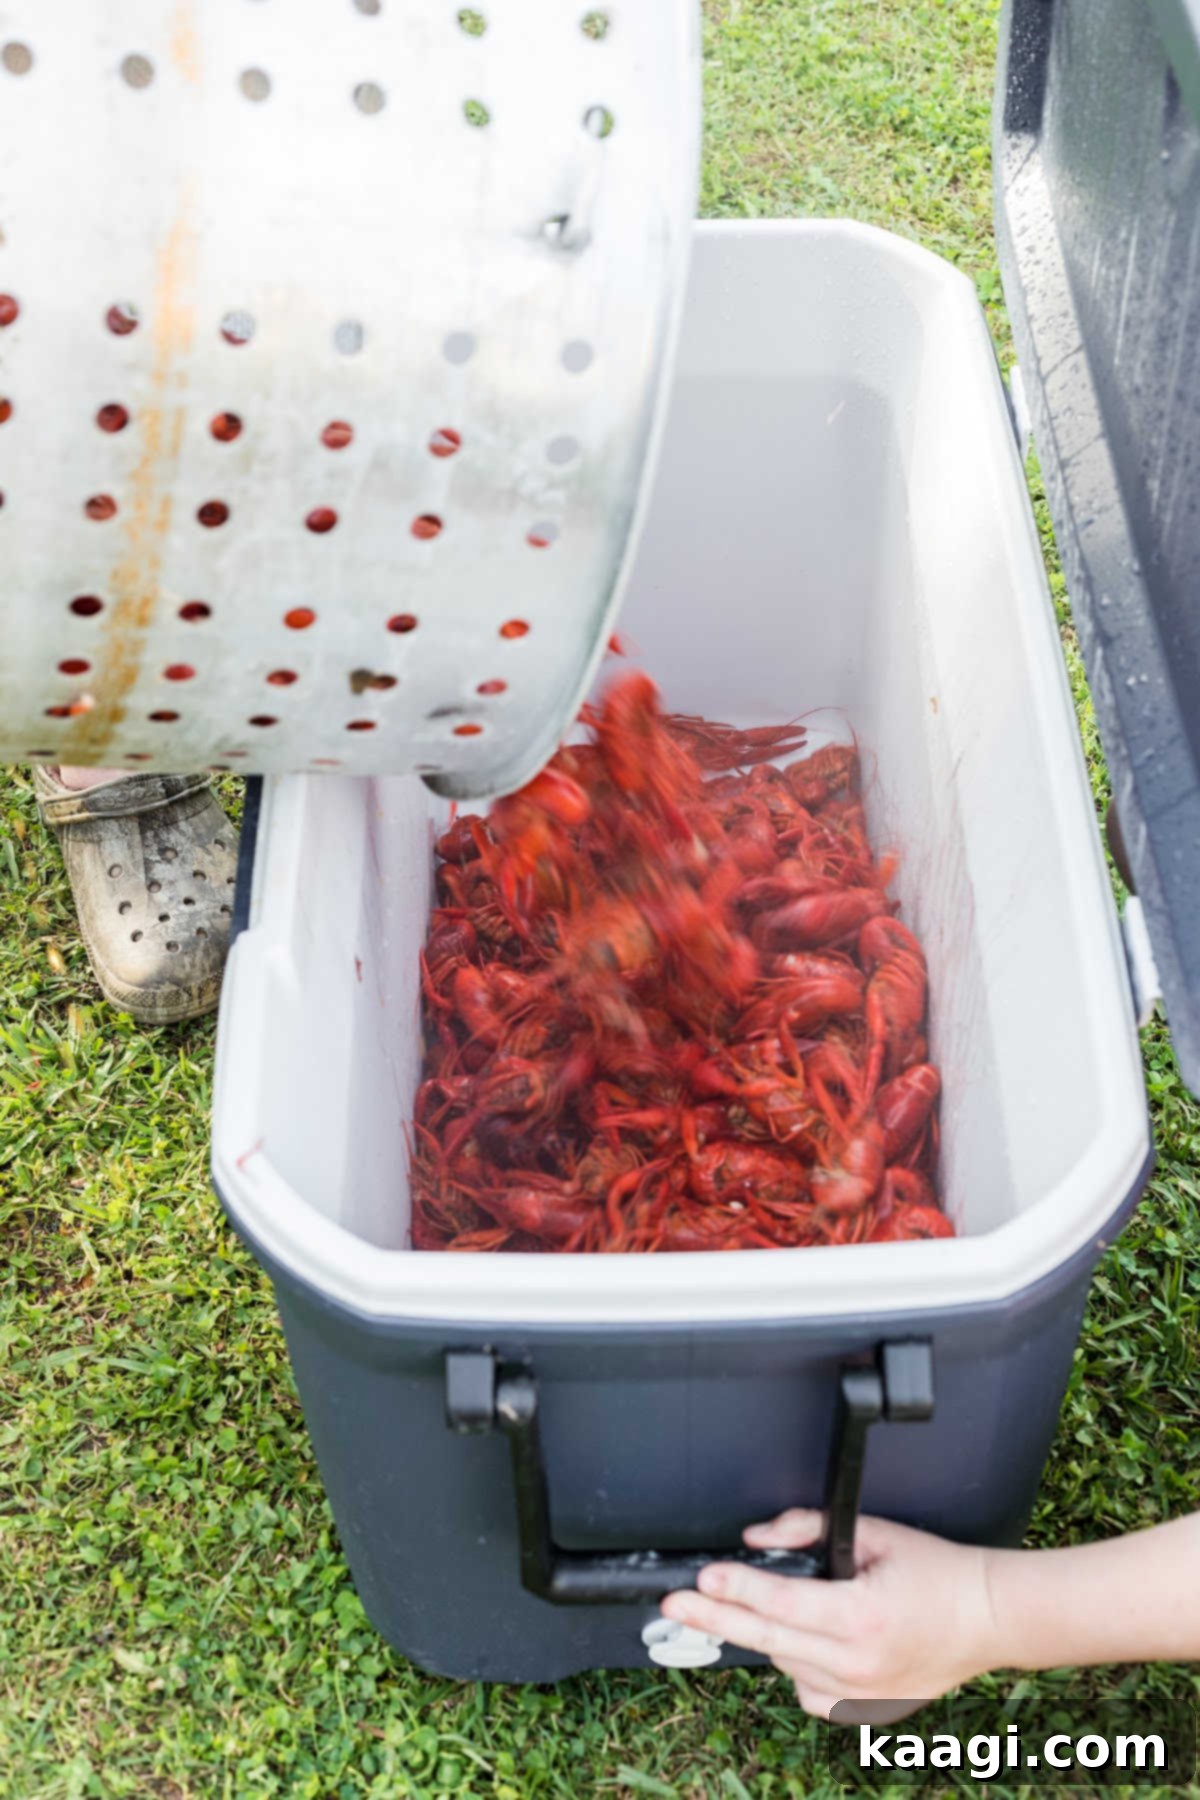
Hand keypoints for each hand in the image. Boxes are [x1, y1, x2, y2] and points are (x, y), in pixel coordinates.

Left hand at [661, 1508, 999, 1717]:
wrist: (988, 1618)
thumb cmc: (937, 1572)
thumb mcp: (873, 1533)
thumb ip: (809, 1530)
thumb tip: (757, 1539)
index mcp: (860, 1616)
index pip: (778, 1604)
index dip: (734, 1589)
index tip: (700, 1580)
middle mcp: (857, 1663)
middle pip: (767, 1640)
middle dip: (714, 1619)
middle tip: (672, 1607)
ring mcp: (861, 1694)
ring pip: (784, 1666)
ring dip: (763, 1636)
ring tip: (749, 1607)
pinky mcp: (866, 1710)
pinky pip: (809, 1693)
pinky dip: (795, 1667)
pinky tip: (800, 1641)